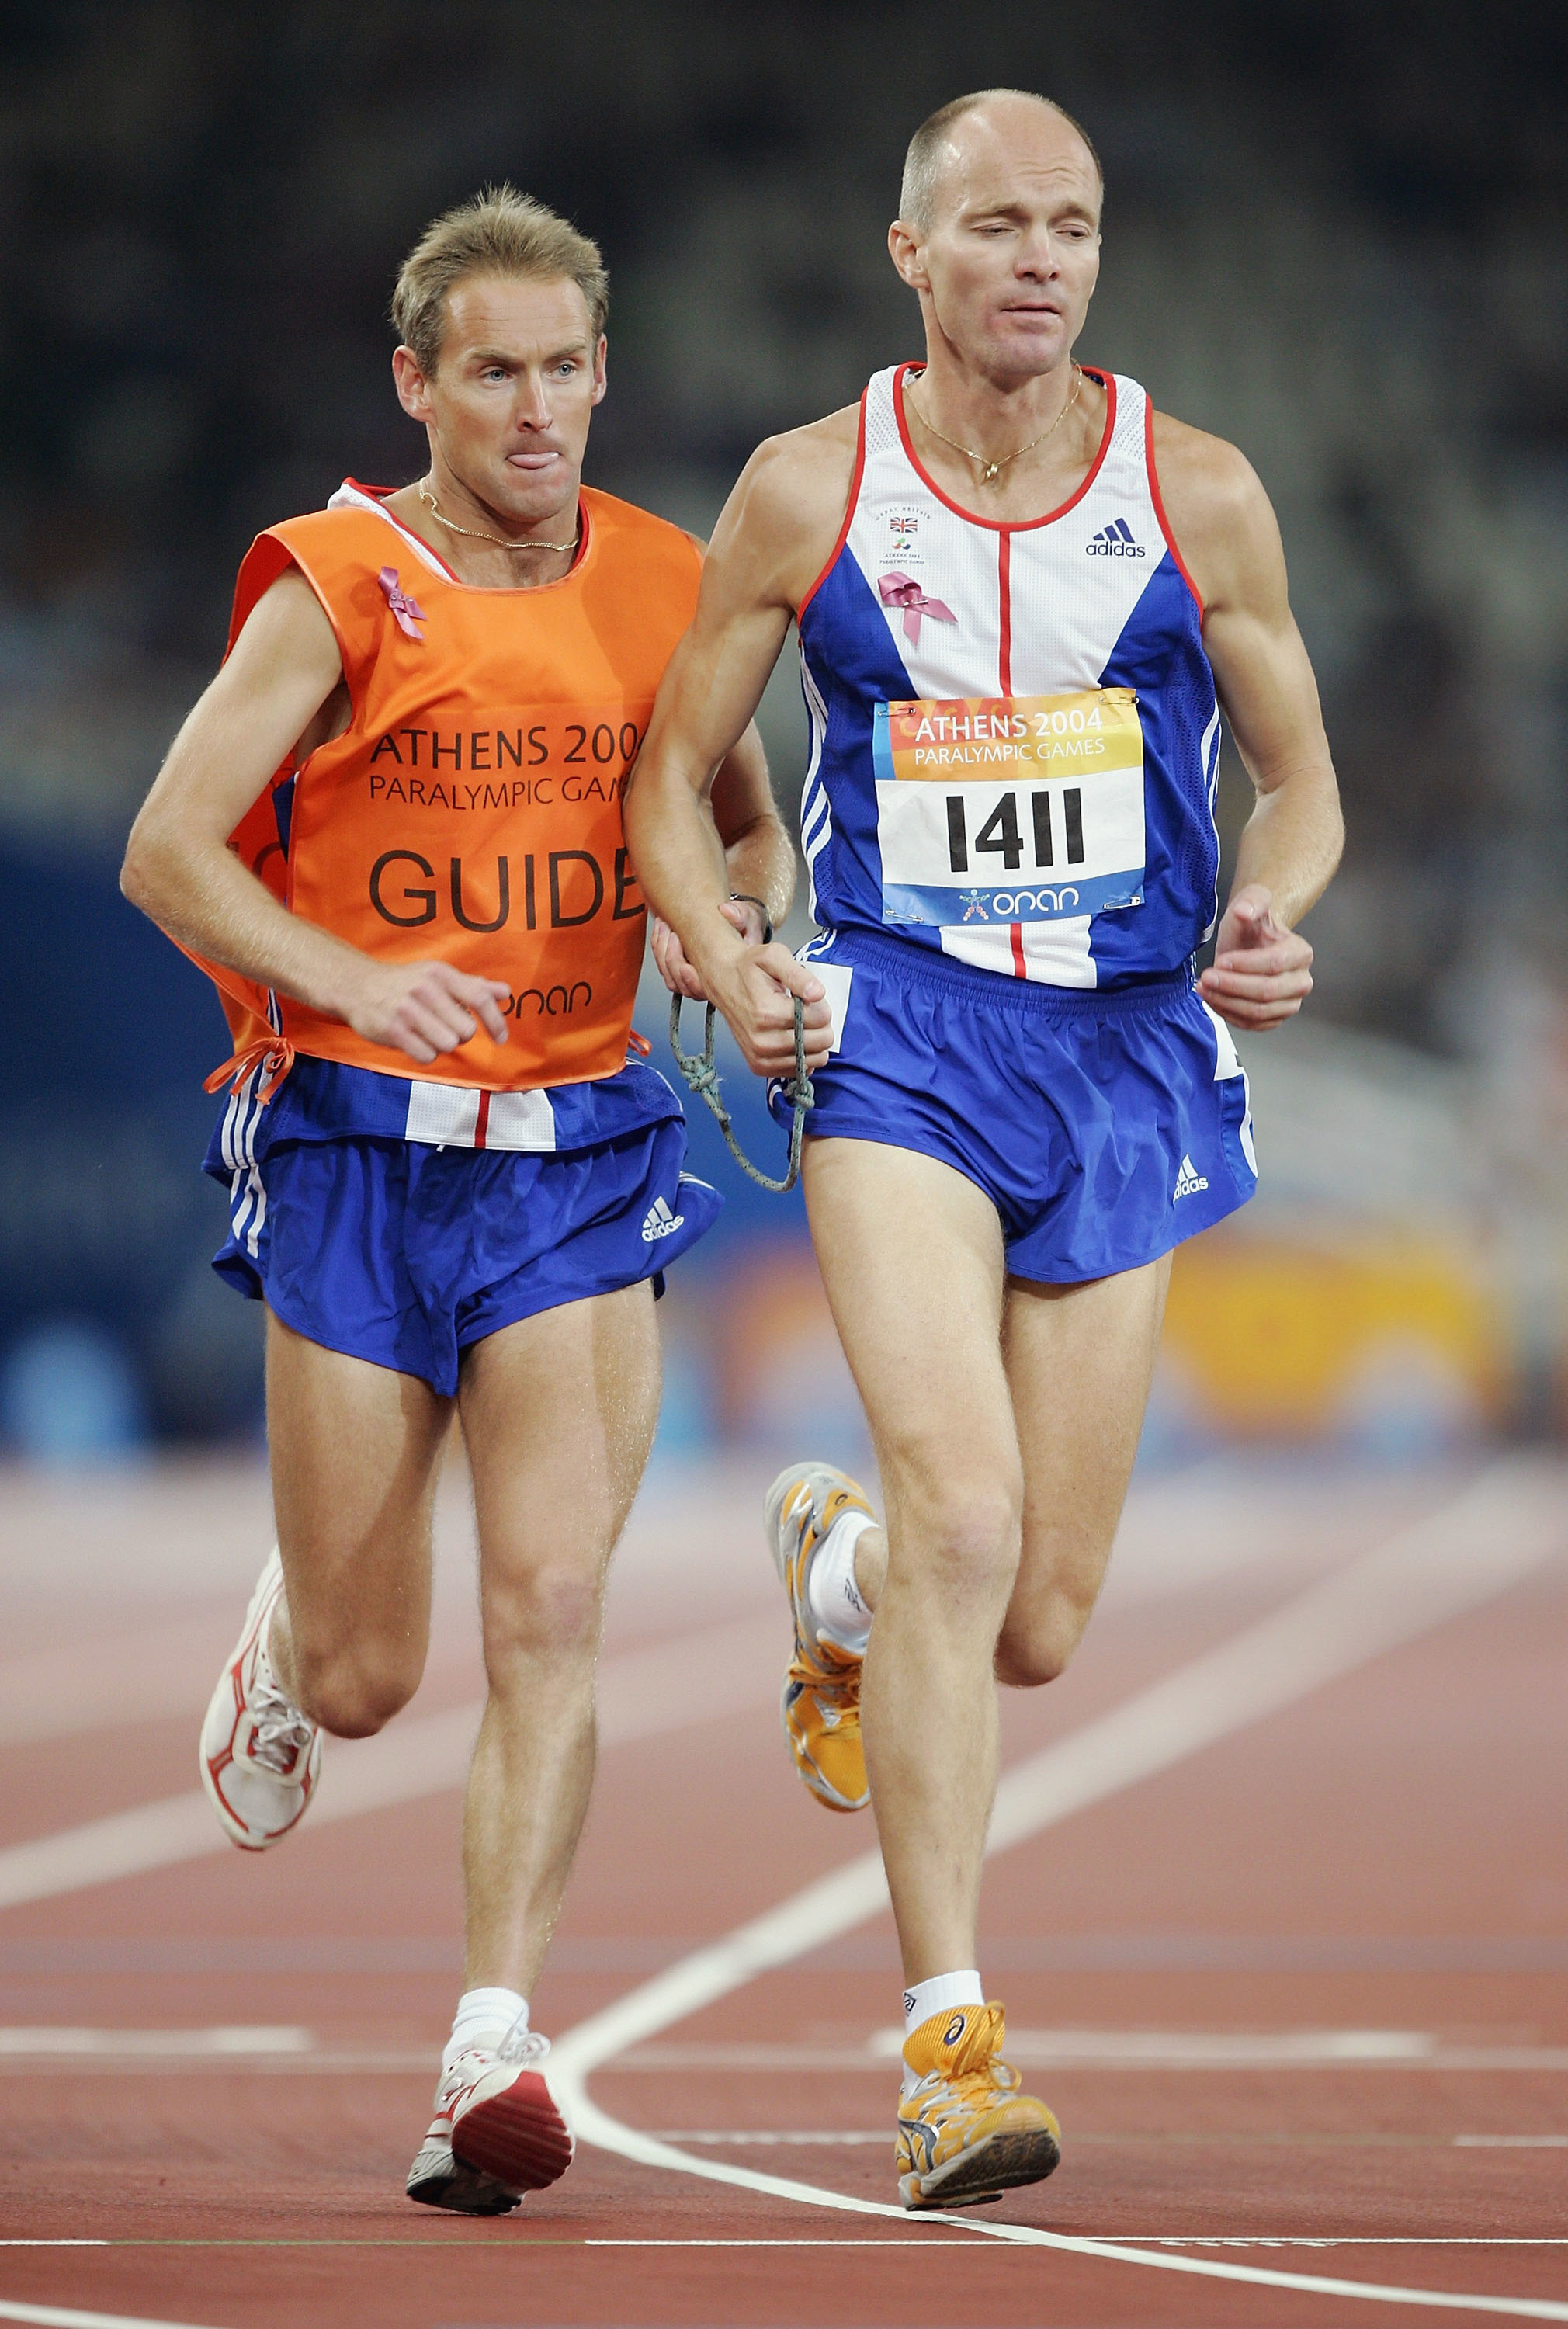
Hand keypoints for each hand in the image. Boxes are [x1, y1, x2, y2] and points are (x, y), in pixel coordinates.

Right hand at [344, 959, 510, 1063]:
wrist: (357, 987)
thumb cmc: (404, 983)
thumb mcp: (437, 976)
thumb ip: (472, 985)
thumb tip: (505, 992)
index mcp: (440, 973)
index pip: (479, 997)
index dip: (495, 1021)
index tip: (501, 1039)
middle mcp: (425, 988)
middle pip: (466, 1030)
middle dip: (459, 1035)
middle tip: (442, 1027)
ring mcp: (407, 1010)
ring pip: (447, 1045)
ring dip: (440, 1045)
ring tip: (425, 1032)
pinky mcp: (393, 1030)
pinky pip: (427, 1056)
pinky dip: (424, 1054)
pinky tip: (413, 1041)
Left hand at [651, 898, 766, 1001]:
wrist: (737, 924)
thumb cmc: (745, 925)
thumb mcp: (748, 917)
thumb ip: (741, 915)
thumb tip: (727, 912)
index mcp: (728, 978)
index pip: (704, 990)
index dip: (691, 981)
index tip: (684, 964)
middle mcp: (711, 984)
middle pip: (682, 986)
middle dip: (671, 958)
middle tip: (671, 931)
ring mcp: (696, 979)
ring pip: (671, 979)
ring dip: (662, 952)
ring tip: (664, 926)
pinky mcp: (683, 970)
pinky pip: (665, 969)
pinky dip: (658, 948)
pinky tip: (661, 929)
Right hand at [702, 937, 832, 1075]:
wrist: (722, 980)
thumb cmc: (748, 968)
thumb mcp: (773, 956)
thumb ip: (799, 975)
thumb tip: (818, 993)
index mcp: (768, 1013)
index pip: (821, 1018)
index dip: (821, 1005)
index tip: (808, 998)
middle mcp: (762, 1040)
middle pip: (821, 1041)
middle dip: (820, 1024)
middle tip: (804, 1010)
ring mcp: (760, 1056)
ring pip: (813, 1059)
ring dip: (814, 1042)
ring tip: (797, 1023)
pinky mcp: (759, 1066)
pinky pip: (798, 1070)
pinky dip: (802, 1056)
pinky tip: (792, 1038)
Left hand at [1198, 884, 1312, 1029]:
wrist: (1250, 945)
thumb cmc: (1252, 928)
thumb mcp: (1250, 904)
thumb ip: (1250, 901)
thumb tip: (1245, 910)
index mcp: (1300, 952)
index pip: (1275, 963)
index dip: (1245, 965)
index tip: (1221, 961)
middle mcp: (1300, 981)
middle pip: (1267, 991)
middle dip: (1232, 986)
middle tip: (1207, 977)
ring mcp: (1289, 1003)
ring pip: (1258, 1012)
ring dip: (1226, 1002)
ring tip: (1204, 988)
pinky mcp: (1274, 1018)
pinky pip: (1251, 1025)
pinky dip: (1228, 1014)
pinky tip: (1213, 999)